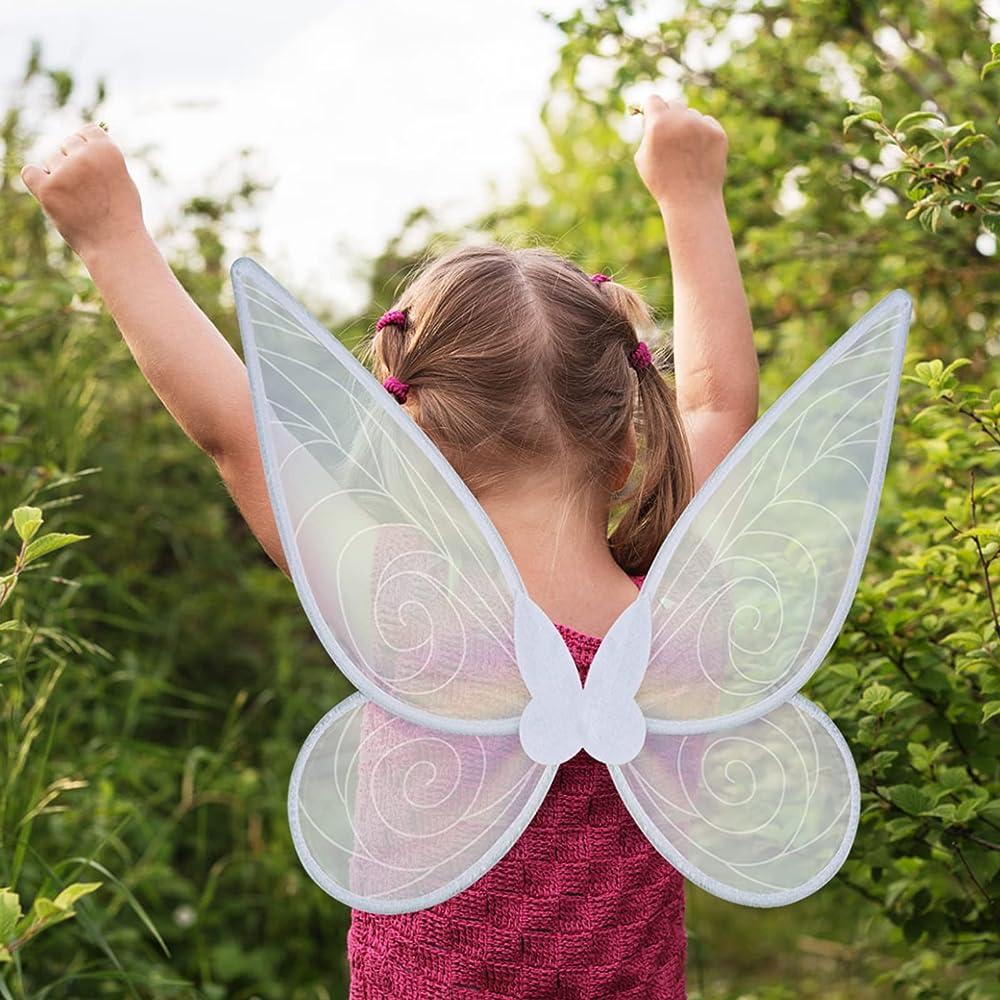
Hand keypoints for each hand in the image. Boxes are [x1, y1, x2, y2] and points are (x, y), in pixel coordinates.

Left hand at [19, 123, 145, 259]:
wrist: (116, 246)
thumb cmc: (121, 214)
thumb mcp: (121, 178)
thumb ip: (100, 157)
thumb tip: (79, 138)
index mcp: (108, 150)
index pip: (87, 132)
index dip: (89, 150)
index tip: (96, 171)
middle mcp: (85, 157)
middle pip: (67, 144)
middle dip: (73, 162)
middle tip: (88, 190)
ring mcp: (65, 172)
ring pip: (51, 161)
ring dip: (60, 176)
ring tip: (79, 201)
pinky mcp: (47, 189)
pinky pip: (30, 173)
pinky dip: (37, 180)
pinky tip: (52, 193)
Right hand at [633, 94, 727, 208]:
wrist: (692, 201)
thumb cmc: (662, 183)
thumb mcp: (643, 158)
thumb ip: (648, 133)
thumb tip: (653, 116)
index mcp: (658, 124)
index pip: (653, 100)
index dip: (650, 110)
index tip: (651, 117)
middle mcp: (681, 119)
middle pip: (674, 103)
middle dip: (670, 116)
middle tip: (669, 136)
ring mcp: (702, 125)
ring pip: (692, 114)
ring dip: (687, 126)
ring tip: (685, 153)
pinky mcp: (718, 133)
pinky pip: (707, 123)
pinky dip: (703, 134)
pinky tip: (698, 154)